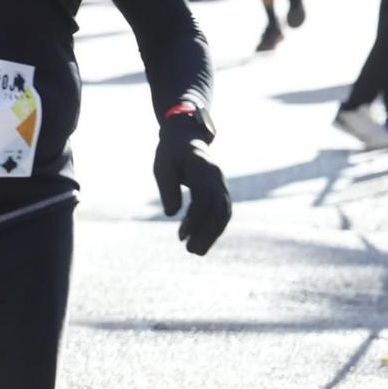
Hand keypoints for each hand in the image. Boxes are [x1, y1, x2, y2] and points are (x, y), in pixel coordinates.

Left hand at [153, 115, 229, 255]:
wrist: (186, 136)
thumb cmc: (171, 152)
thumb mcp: (163, 166)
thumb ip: (168, 188)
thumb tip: (171, 214)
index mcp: (203, 170)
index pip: (202, 201)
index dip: (193, 221)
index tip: (181, 236)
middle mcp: (217, 178)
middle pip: (218, 210)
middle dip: (206, 233)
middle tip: (191, 251)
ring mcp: (221, 184)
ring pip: (223, 213)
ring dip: (212, 234)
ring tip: (196, 251)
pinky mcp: (220, 190)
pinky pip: (223, 212)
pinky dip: (215, 227)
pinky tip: (203, 240)